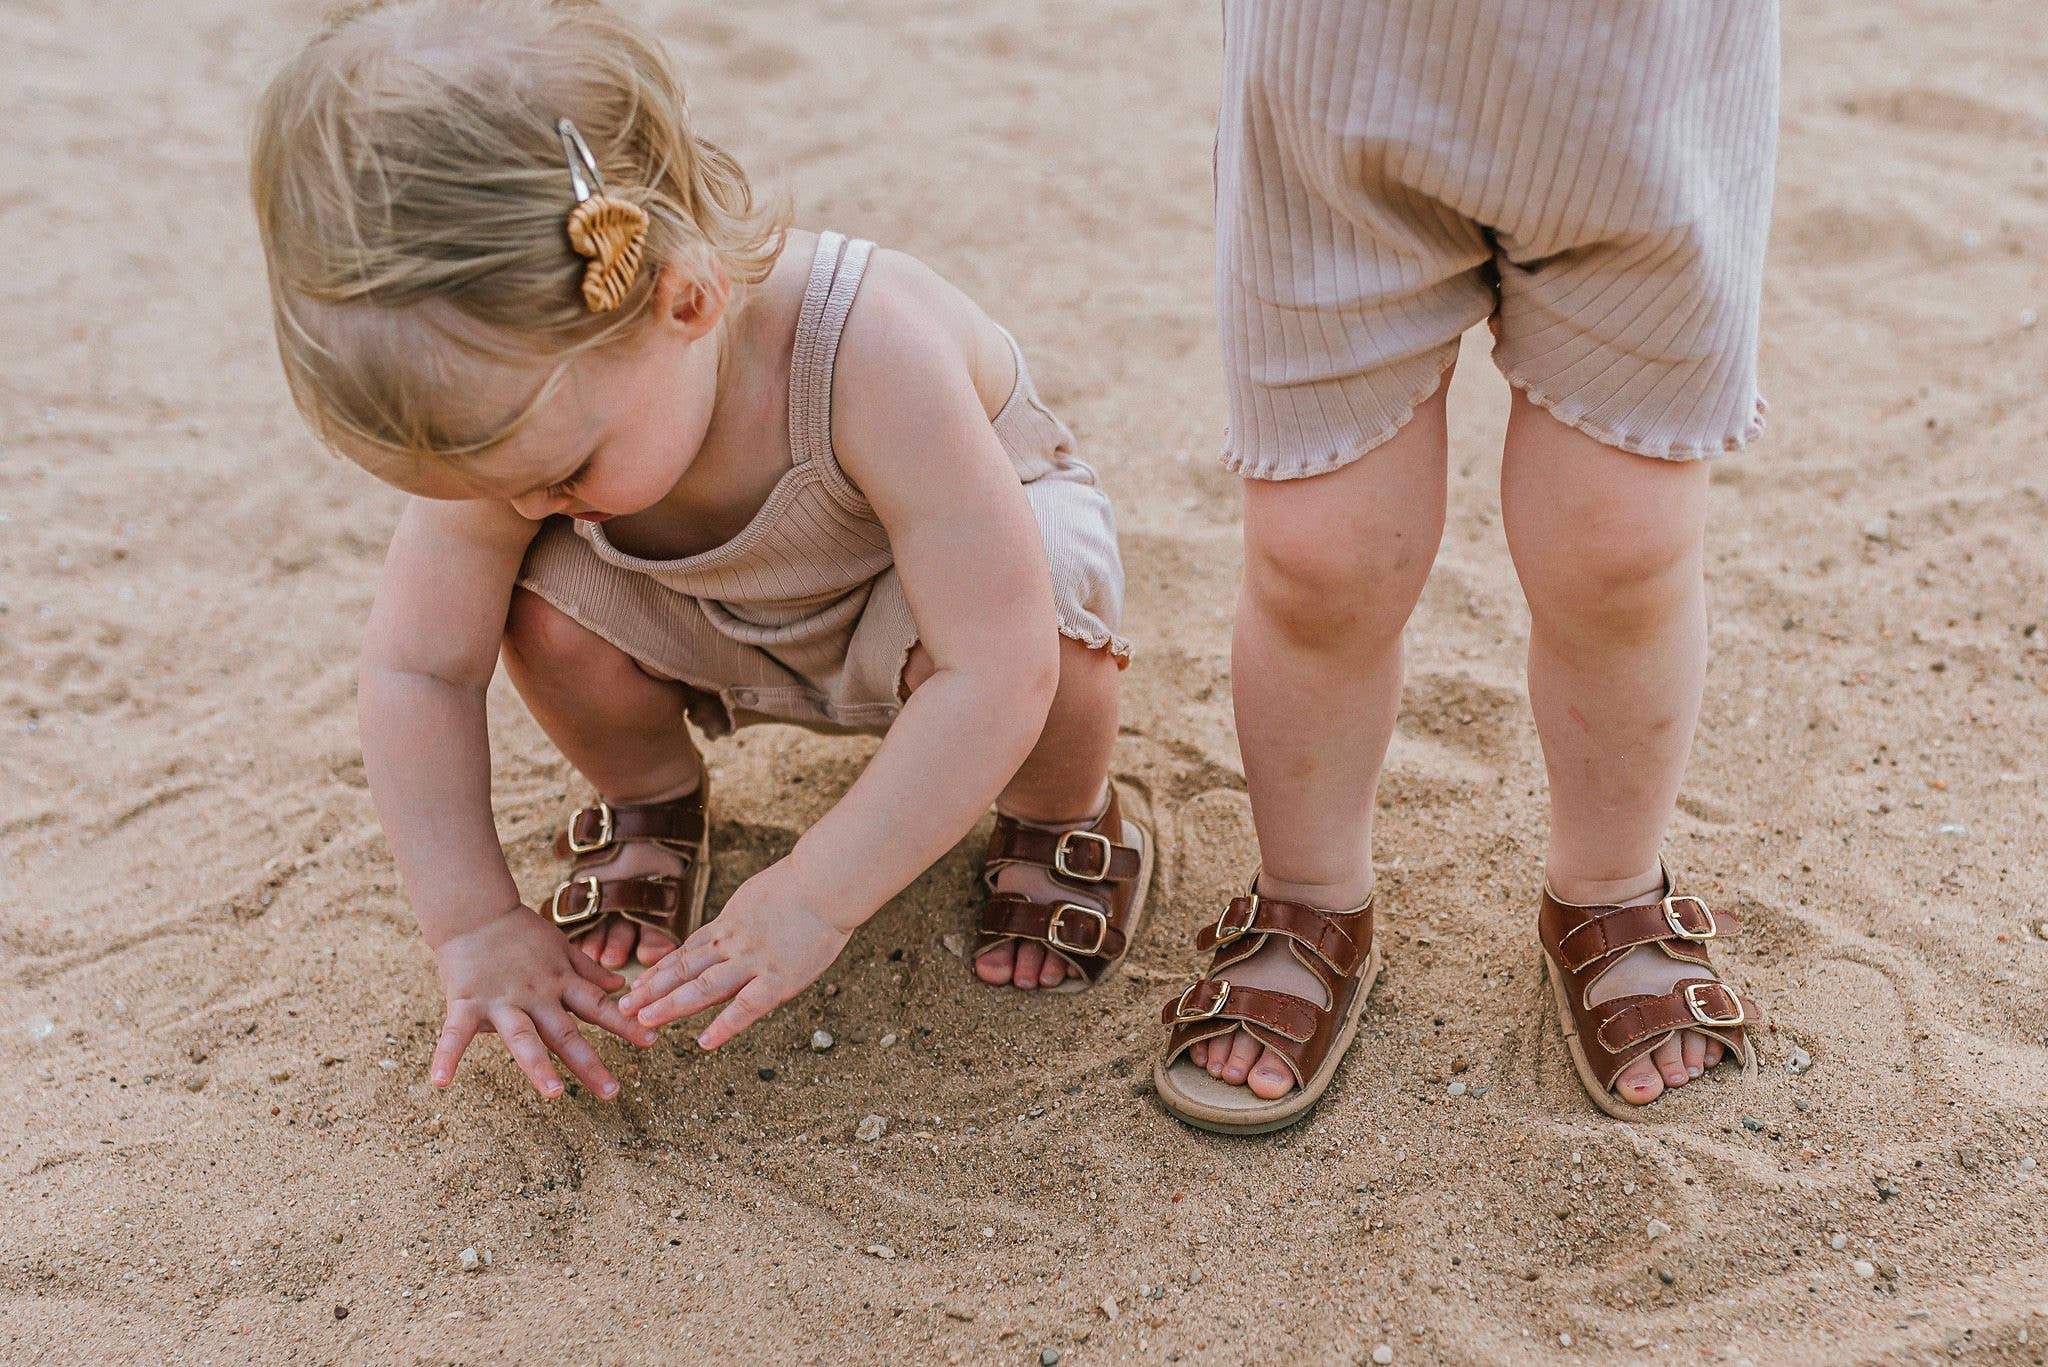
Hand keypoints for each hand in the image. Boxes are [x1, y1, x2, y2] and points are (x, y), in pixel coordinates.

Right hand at [428, 906, 656, 1098]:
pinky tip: (441, 1083)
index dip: (626, 1024)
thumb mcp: (562, 947)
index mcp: (560, 983)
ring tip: (553, 1093)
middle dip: (589, 1063)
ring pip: (523, 1037)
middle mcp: (537, 995)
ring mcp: (502, 1001)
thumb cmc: (520, 932)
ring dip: (538, 1066)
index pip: (599, 1006)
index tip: (652, 1042)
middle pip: (566, 1032)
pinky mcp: (467, 1002)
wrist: (475, 911)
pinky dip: (446, 1057)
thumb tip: (621, 984)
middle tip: (612, 1092)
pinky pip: (455, 1034)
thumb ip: (589, 970)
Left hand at [619, 858, 853, 1049]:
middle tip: (623, 1008)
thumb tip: (732, 927)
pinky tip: (705, 1042)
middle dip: (651, 990)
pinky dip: (724, 1026)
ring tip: (644, 1021)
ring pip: (703, 987)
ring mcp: (753, 962)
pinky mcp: (778, 979)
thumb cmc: (805, 884)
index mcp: (729, 924)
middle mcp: (733, 944)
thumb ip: (744, 917)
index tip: (637, 986)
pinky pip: (746, 1007)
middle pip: (684, 970)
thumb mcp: (760, 895)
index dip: (659, 971)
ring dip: (671, 1004)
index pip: (686, 952)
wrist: (827, 882)